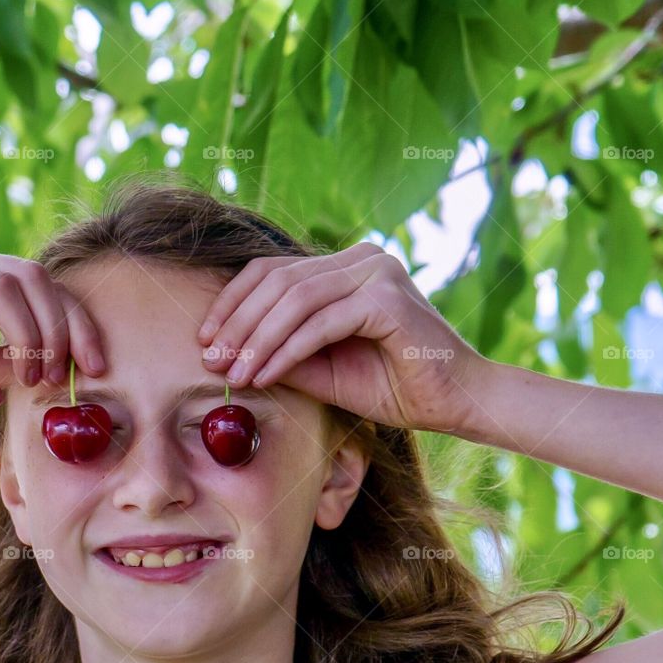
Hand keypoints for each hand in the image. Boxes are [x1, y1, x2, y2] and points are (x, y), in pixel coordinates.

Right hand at [0, 244, 105, 423]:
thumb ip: (22, 357)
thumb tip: (74, 365)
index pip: (45, 284)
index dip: (78, 323)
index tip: (98, 367)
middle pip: (31, 276)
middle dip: (57, 329)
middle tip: (56, 377)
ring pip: (1, 287)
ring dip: (27, 338)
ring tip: (27, 381)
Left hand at [197, 242, 488, 434]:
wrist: (457, 404)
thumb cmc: (393, 386)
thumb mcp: (321, 369)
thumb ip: (280, 352)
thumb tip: (224, 354)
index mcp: (346, 266)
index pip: (272, 271)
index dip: (232, 303)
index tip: (205, 341)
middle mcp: (362, 257)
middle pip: (277, 280)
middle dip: (236, 323)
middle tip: (210, 360)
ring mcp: (378, 273)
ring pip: (295, 299)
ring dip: (256, 340)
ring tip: (234, 375)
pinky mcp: (388, 300)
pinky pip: (321, 323)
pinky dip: (287, 350)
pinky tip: (265, 375)